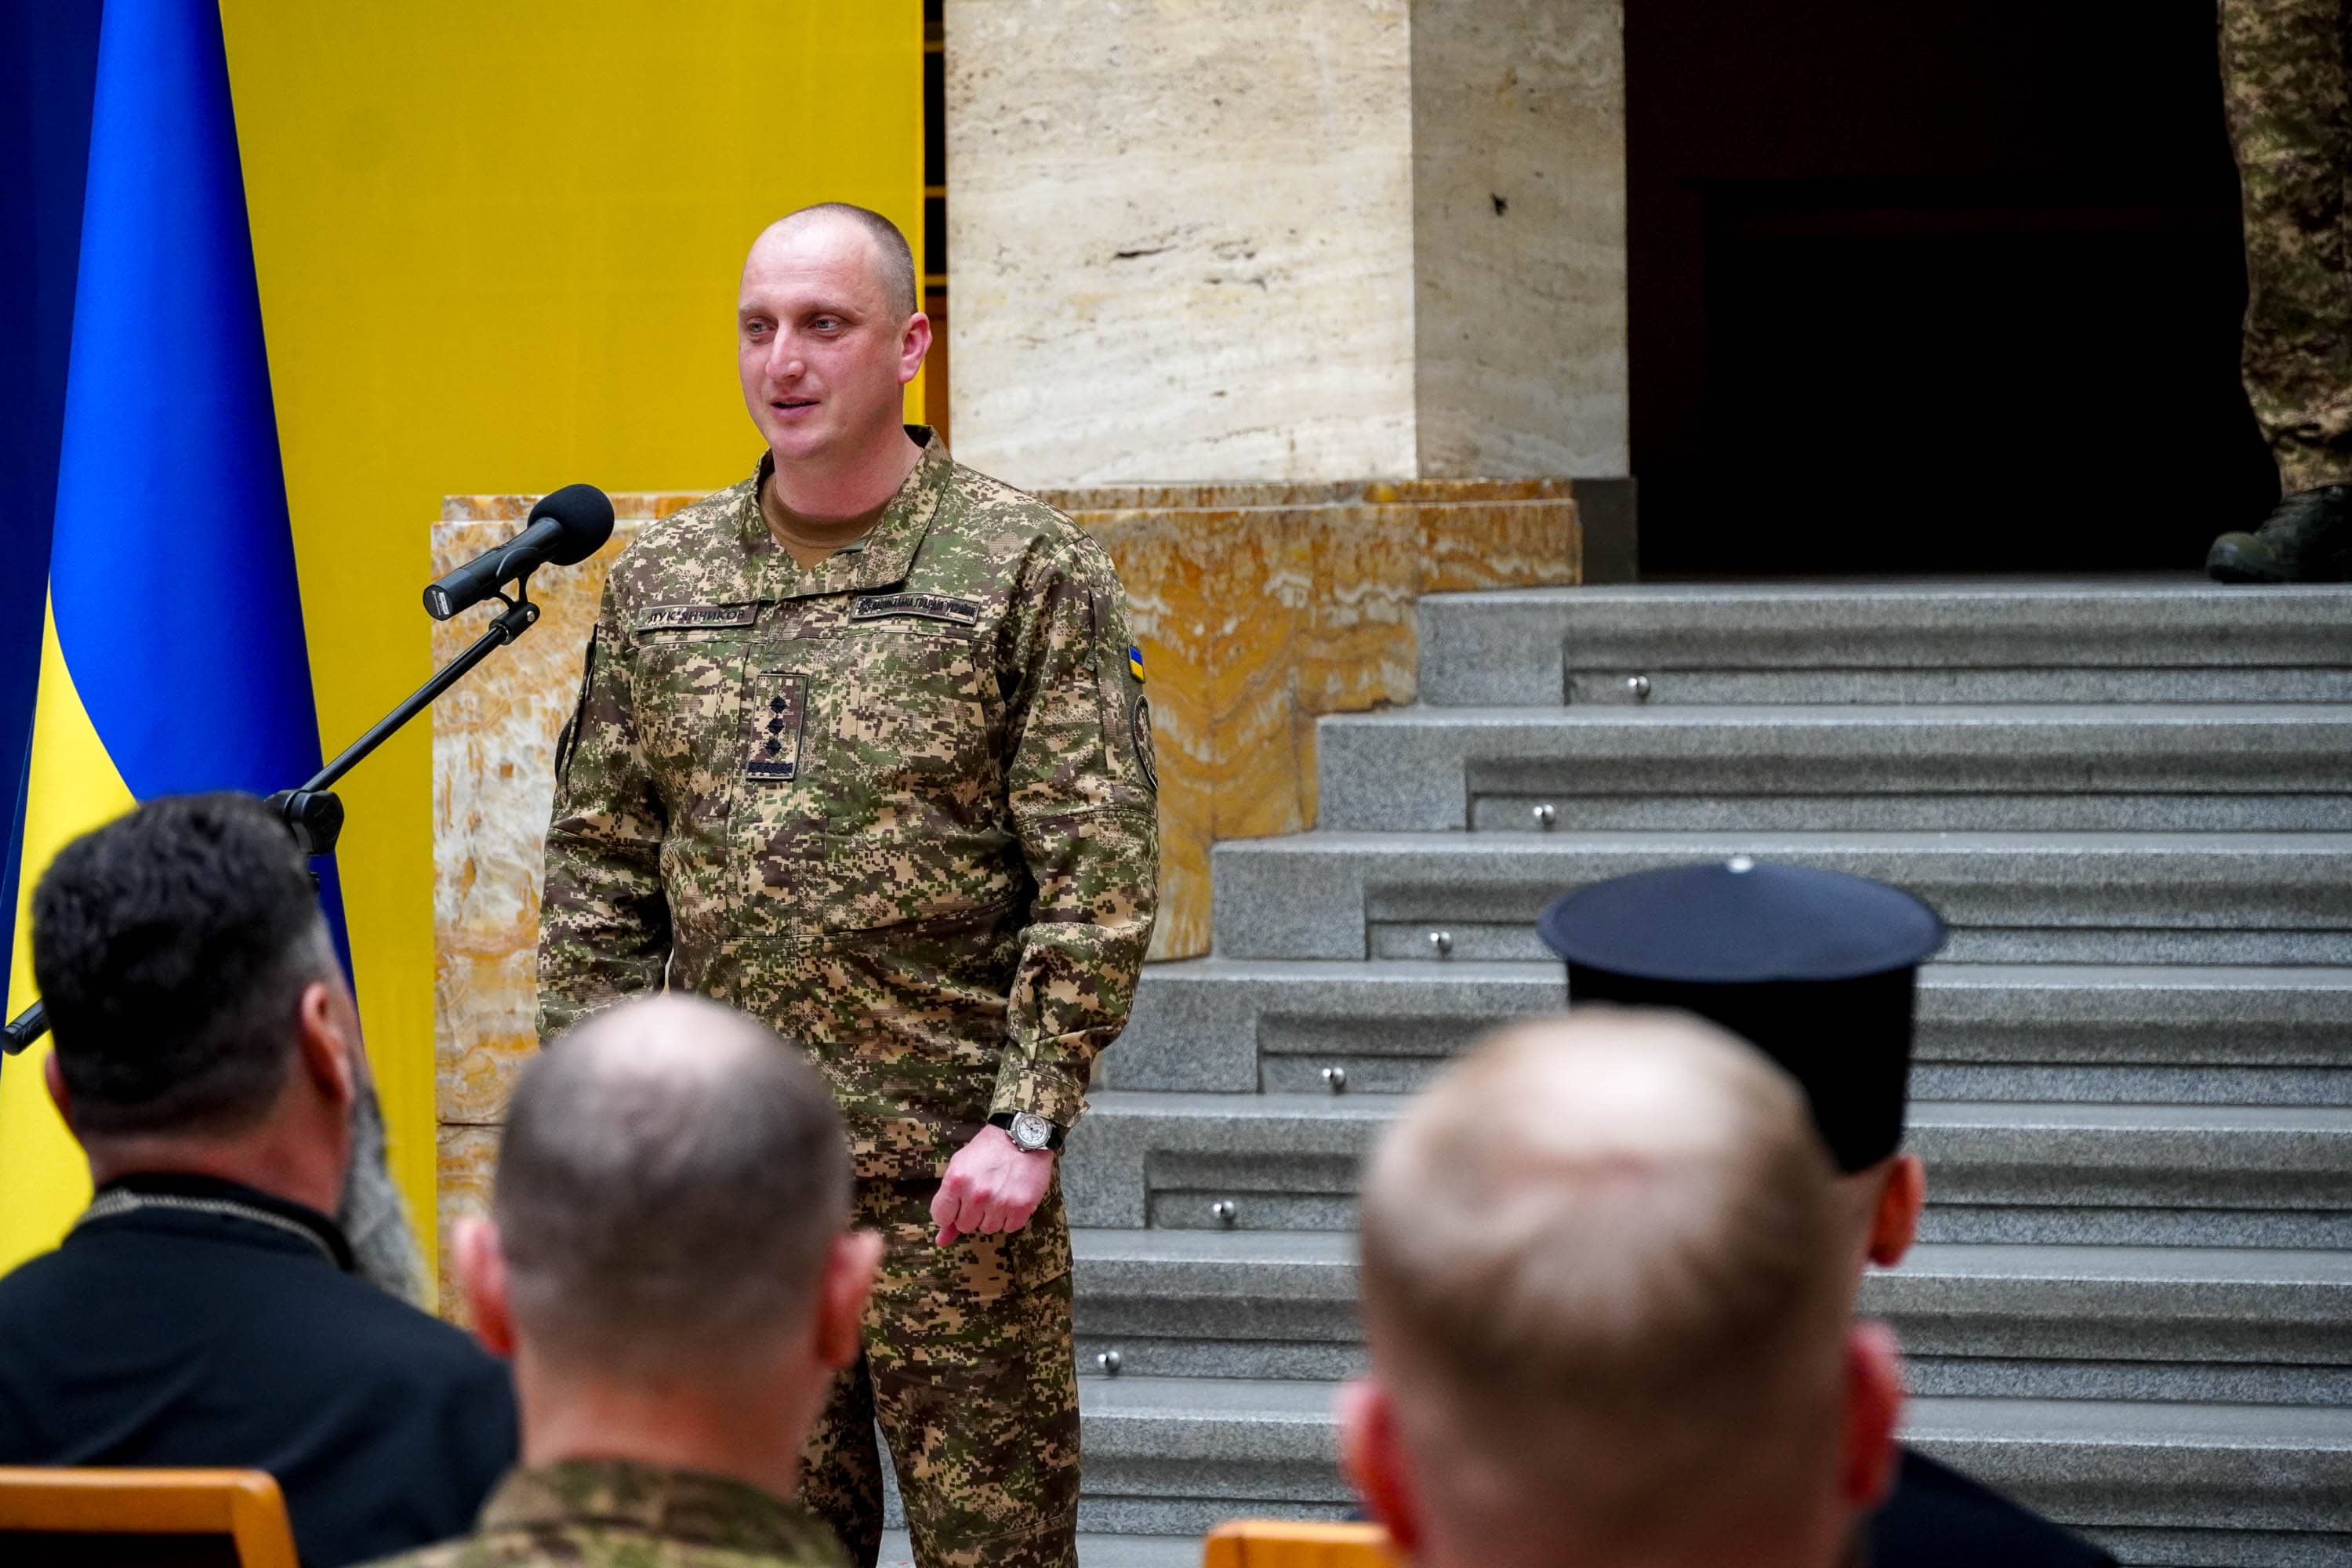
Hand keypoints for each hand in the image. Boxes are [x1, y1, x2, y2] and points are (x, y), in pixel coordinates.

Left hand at [932, 1123, 1054, 1244]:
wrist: (1023, 1136)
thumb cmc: (988, 1150)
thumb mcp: (960, 1167)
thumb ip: (948, 1203)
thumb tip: (941, 1240)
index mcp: (956, 1181)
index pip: (942, 1217)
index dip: (949, 1212)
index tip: (958, 1203)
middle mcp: (977, 1194)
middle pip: (965, 1226)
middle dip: (971, 1213)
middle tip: (982, 1194)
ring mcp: (1000, 1202)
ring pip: (987, 1228)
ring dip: (992, 1215)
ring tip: (999, 1193)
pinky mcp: (1021, 1207)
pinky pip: (1009, 1227)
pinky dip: (1010, 1217)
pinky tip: (1012, 1197)